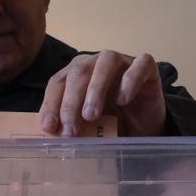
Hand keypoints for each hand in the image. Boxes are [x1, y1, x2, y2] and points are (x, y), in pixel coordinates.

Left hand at [39, 50, 166, 136]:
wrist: (144, 128)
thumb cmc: (112, 124)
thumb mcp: (86, 127)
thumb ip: (70, 124)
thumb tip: (49, 133)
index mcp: (76, 73)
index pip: (58, 82)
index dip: (51, 104)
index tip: (49, 127)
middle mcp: (96, 63)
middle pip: (78, 72)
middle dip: (71, 102)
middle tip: (71, 129)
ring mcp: (123, 62)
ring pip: (106, 62)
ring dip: (95, 89)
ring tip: (90, 116)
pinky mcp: (146, 68)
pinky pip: (139, 65)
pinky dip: (130, 80)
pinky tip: (123, 100)